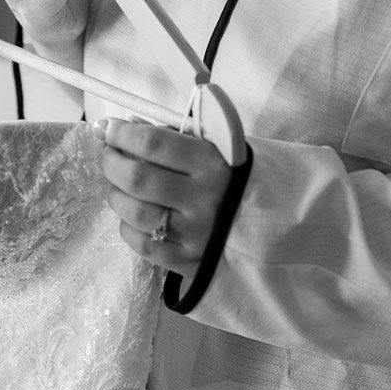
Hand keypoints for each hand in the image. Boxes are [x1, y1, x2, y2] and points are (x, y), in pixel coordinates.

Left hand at [99, 118, 241, 280]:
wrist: (283, 226)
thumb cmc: (244, 180)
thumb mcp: (223, 149)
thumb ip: (179, 138)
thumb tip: (129, 128)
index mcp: (214, 164)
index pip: (154, 144)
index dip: (122, 134)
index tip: (108, 129)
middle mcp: (204, 200)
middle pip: (137, 179)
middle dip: (111, 163)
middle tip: (107, 155)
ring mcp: (196, 234)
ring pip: (135, 214)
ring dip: (115, 196)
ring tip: (117, 186)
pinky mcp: (191, 262)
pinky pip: (144, 245)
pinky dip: (128, 228)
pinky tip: (132, 217)